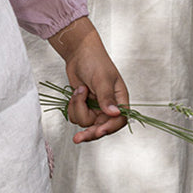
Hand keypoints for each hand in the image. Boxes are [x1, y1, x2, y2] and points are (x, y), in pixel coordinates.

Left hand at [48, 17, 128, 143]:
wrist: (78, 53)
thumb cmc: (95, 61)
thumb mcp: (102, 79)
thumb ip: (106, 97)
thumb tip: (114, 114)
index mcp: (120, 100)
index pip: (119, 121)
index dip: (109, 128)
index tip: (98, 131)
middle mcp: (108, 107)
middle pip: (101, 127)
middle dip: (89, 132)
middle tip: (78, 139)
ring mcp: (95, 108)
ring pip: (85, 122)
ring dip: (78, 108)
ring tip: (79, 91)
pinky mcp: (83, 106)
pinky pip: (75, 116)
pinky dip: (72, 106)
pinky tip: (76, 92)